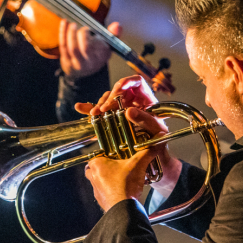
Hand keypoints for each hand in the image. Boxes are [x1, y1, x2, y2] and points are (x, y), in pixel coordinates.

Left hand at [59, 20, 119, 79]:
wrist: (82, 71)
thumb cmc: (97, 54)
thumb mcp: (107, 47)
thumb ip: (113, 35)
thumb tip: (117, 25)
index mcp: (99, 60)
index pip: (96, 49)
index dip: (89, 37)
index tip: (88, 28)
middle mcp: (87, 63)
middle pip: (84, 48)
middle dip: (82, 35)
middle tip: (82, 27)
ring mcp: (75, 63)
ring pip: (71, 48)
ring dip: (70, 34)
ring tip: (73, 24)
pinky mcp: (65, 60)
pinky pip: (63, 46)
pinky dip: (63, 33)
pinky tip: (64, 22)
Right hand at [77, 80, 181, 196]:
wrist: (156, 160)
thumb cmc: (161, 143)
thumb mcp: (156, 131)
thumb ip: (146, 120)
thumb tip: (129, 110)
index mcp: (146, 100)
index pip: (136, 82)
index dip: (126, 82)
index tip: (117, 90)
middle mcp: (134, 102)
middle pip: (118, 91)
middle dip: (108, 98)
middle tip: (103, 109)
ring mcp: (122, 110)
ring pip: (108, 100)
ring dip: (99, 105)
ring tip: (94, 113)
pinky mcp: (113, 120)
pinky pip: (101, 112)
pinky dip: (91, 110)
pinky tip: (80, 108)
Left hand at [85, 149, 157, 211]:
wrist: (124, 209)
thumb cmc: (125, 187)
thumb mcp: (138, 165)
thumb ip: (146, 153)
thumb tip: (155, 145)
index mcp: (97, 165)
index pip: (97, 155)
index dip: (107, 155)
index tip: (116, 155)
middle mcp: (93, 177)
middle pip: (96, 168)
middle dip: (106, 167)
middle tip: (117, 166)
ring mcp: (96, 189)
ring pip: (99, 180)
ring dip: (108, 179)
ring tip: (121, 178)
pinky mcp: (101, 199)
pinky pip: (104, 192)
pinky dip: (111, 190)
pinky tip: (122, 189)